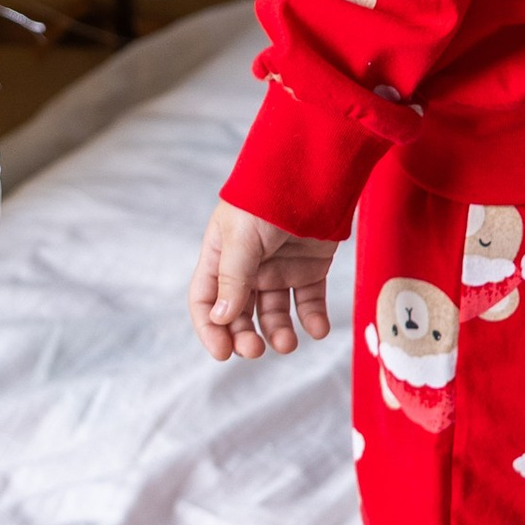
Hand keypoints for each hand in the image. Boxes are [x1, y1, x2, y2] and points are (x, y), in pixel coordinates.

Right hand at [189, 198, 339, 361]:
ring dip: (279, 332)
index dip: (210, 329)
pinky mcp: (310, 267)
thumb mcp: (241, 237)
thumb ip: (233, 279)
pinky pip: (309, 301)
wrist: (315, 171)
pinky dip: (313, 319)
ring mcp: (280, 268)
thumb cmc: (268, 197)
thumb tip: (221, 319)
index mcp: (221, 256)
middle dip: (245, 336)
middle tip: (255, 350)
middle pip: (239, 313)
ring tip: (288, 343)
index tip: (223, 353)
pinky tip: (318, 329)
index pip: (206, 301)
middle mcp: (248, 267)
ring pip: (274, 313)